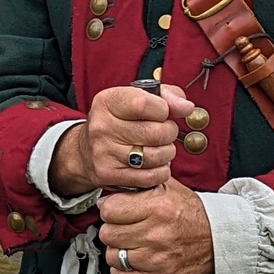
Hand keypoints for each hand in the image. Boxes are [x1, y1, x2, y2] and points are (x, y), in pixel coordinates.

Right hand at [51, 82, 194, 196]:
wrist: (86, 151)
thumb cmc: (119, 121)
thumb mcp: (137, 98)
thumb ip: (167, 96)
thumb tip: (186, 108)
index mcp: (107, 102)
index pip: (145, 104)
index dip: (164, 110)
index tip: (163, 113)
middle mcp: (101, 126)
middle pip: (155, 133)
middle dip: (169, 133)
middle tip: (165, 133)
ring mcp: (103, 152)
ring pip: (156, 156)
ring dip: (167, 153)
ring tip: (160, 148)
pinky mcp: (109, 174)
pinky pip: (150, 176)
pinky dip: (161, 171)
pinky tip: (155, 164)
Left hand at [98, 179, 214, 273]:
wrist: (219, 239)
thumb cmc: (193, 214)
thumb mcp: (169, 188)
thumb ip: (140, 183)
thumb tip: (111, 188)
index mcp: (157, 207)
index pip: (109, 210)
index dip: (109, 209)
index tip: (115, 211)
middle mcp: (156, 234)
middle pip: (107, 234)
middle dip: (112, 229)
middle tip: (123, 228)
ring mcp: (157, 258)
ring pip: (113, 257)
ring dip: (118, 251)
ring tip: (130, 244)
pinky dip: (122, 272)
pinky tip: (131, 262)